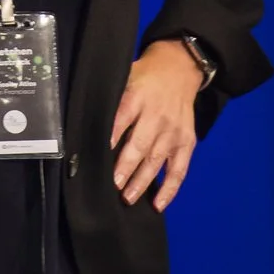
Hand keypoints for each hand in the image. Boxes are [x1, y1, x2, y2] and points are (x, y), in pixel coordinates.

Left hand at [110, 38, 204, 210]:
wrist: (180, 69)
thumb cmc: (145, 77)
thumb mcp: (125, 78)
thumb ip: (112, 101)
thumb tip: (87, 125)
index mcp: (137, 97)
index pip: (122, 120)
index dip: (111, 138)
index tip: (99, 157)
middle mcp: (157, 116)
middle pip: (140, 145)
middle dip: (126, 168)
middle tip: (113, 186)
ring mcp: (173, 131)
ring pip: (157, 161)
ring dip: (142, 182)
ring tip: (128, 198)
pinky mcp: (186, 142)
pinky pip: (179, 169)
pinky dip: (170, 189)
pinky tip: (159, 205)